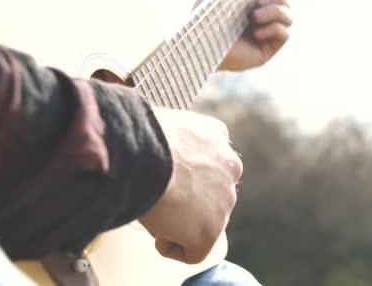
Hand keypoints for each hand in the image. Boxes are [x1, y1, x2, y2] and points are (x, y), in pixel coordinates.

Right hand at [139, 108, 242, 263]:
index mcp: (216, 136)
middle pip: (211, 192)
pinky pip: (194, 251)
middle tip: (159, 197)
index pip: (209, 158)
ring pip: (202, 220)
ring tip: (153, 209)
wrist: (144, 155)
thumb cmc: (141, 134)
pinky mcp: (211, 232)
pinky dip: (171, 246)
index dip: (187, 172)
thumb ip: (173, 134)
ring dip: (178, 221)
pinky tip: (156, 230)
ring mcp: (224, 202)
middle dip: (187, 198)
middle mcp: (229, 167)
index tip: (167, 176)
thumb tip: (150, 139)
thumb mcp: (164, 120)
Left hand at [194, 0, 292, 71]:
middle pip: (287, 2)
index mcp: (255, 3)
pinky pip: (285, 34)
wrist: (199, 42)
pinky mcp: (267, 51)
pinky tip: (255, 33)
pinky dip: (273, 29)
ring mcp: (267, 36)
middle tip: (257, 1)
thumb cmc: (205, 14)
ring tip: (254, 17)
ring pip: (290, 17)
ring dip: (275, 12)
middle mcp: (264, 19)